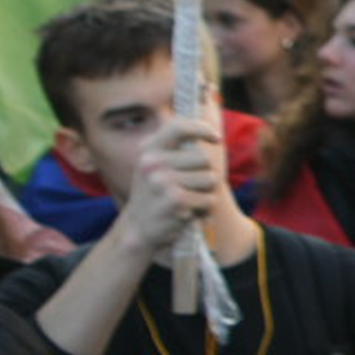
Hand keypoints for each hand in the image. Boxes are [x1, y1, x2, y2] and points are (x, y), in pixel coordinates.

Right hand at [116, 113, 225, 255]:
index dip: (202, 129)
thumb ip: (176, 149)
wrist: (138, 228)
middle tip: (189, 188)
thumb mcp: (156, 166)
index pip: (179, 127)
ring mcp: (163, 181)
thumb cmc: (155, 194)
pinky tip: (187, 213)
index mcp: (148, 150)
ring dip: (206, 193)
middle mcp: (152, 163)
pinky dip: (205, 209)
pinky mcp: (176, 200)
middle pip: (204, 158)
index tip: (216, 139)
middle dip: (205, 174)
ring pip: (211, 179)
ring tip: (188, 200)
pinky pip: (210, 199)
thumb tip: (211, 128)